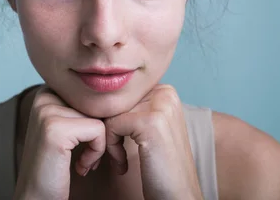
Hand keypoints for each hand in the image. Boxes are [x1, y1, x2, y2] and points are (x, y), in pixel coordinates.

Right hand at [13, 86, 105, 199]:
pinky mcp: (55, 128)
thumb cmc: (56, 166)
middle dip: (102, 134)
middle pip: (97, 104)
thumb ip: (84, 108)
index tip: (89, 145)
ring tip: (84, 162)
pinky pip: (99, 130)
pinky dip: (97, 152)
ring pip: (100, 116)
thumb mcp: (70, 128)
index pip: (92, 95)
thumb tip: (118, 93)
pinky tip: (81, 167)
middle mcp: (44, 95)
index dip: (98, 122)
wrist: (37, 198)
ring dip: (100, 145)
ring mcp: (47, 110)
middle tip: (90, 158)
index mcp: (47, 91)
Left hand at [104, 84, 203, 199]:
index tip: (119, 142)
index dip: (115, 119)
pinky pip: (111, 126)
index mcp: (165, 91)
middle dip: (110, 129)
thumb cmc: (162, 164)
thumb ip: (133, 107)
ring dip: (109, 140)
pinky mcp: (150, 122)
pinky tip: (123, 165)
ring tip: (121, 159)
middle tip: (116, 154)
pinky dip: (111, 148)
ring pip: (110, 113)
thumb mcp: (150, 126)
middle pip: (115, 102)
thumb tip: (100, 95)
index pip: (121, 94)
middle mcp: (165, 93)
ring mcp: (160, 106)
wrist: (179, 194)